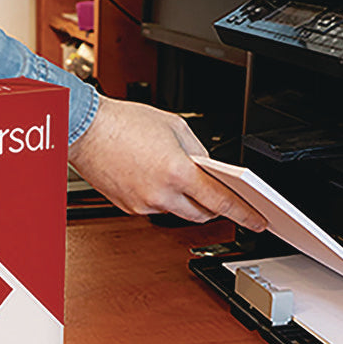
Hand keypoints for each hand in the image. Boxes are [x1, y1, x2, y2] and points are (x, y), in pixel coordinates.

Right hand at [68, 95, 266, 230]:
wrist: (86, 130)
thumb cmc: (123, 123)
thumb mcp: (175, 126)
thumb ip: (198, 151)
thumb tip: (208, 168)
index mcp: (177, 172)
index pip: (221, 201)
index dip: (243, 213)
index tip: (256, 221)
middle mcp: (160, 194)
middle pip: (201, 214)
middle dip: (213, 207)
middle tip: (217, 193)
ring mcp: (142, 204)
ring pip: (177, 212)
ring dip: (185, 201)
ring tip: (176, 176)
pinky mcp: (128, 207)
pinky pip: (154, 208)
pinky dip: (162, 198)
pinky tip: (154, 177)